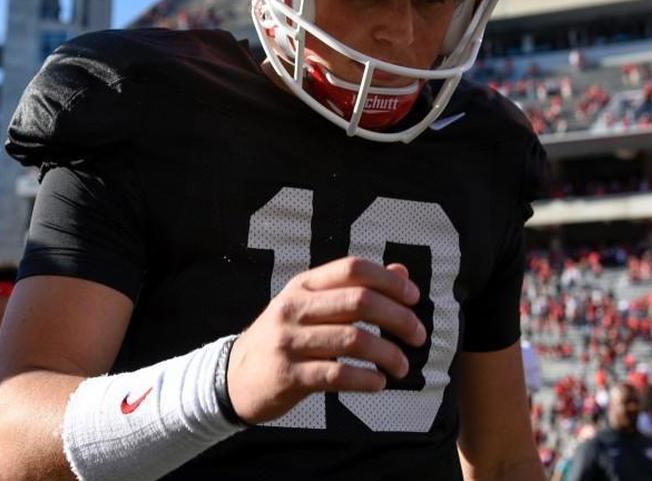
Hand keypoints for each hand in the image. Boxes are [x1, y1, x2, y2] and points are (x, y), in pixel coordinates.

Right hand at [226, 257, 426, 423]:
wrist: (233, 378)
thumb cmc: (284, 340)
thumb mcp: (311, 306)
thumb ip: (354, 289)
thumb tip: (401, 272)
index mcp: (303, 285)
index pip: (352, 269)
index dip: (389, 280)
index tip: (415, 298)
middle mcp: (294, 307)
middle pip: (359, 301)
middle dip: (398, 318)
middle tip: (419, 336)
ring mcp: (289, 341)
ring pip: (353, 339)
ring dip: (388, 354)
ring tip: (403, 367)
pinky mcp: (288, 375)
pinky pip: (336, 374)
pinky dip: (365, 379)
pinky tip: (379, 383)